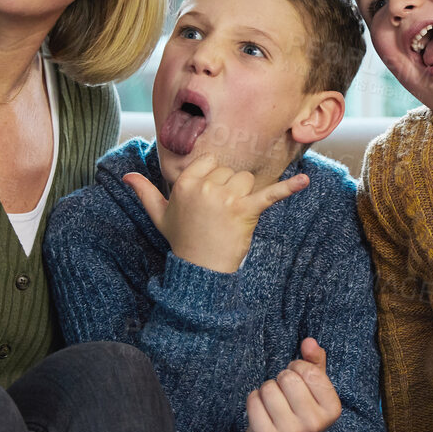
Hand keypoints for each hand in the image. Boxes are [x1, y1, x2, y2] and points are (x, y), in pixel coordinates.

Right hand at [123, 155, 308, 272]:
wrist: (201, 269)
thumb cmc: (182, 240)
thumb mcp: (160, 216)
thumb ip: (145, 193)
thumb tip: (127, 176)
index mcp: (184, 184)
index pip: (209, 162)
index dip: (213, 178)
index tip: (208, 197)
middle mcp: (204, 187)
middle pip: (230, 172)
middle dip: (229, 189)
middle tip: (219, 215)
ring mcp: (225, 198)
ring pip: (246, 179)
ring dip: (245, 196)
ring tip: (233, 218)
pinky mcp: (246, 211)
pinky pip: (270, 194)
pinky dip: (289, 189)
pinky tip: (305, 181)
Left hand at [246, 338, 341, 431]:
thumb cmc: (303, 410)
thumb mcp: (316, 388)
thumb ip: (315, 361)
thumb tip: (308, 341)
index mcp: (331, 409)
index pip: (309, 371)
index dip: (298, 367)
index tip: (299, 378)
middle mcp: (314, 424)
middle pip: (287, 378)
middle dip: (282, 378)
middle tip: (285, 393)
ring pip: (268, 388)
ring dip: (267, 389)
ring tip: (274, 402)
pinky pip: (253, 400)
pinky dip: (254, 399)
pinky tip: (263, 411)